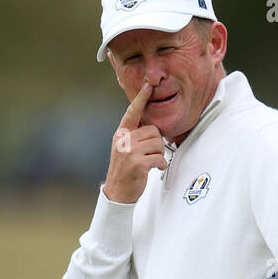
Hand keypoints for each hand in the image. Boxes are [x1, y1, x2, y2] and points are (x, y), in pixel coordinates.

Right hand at [103, 80, 167, 203]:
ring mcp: (129, 151)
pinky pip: (159, 158)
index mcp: (121, 134)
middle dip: (157, 143)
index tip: (148, 85)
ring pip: (158, 143)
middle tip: (151, 154)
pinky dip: (160, 164)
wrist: (117, 193)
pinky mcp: (137, 163)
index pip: (132, 112)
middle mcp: (124, 140)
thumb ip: (134, 137)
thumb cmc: (125, 171)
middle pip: (153, 130)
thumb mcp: (124, 149)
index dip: (141, 97)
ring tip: (151, 162)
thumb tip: (153, 129)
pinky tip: (154, 169)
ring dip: (160, 154)